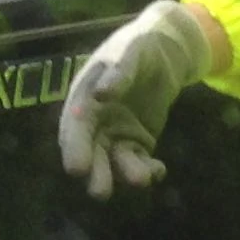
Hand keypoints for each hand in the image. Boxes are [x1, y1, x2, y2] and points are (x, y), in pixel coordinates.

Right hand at [59, 0, 219, 198]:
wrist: (163, 51)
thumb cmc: (138, 47)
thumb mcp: (129, 53)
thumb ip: (117, 74)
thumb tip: (101, 95)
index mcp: (84, 100)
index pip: (76, 128)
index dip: (75, 148)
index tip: (77, 169)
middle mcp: (96, 122)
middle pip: (92, 153)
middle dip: (96, 173)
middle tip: (100, 193)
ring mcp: (116, 134)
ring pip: (117, 161)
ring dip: (127, 173)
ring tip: (142, 180)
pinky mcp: (137, 141)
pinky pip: (139, 161)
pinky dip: (148, 169)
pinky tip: (159, 170)